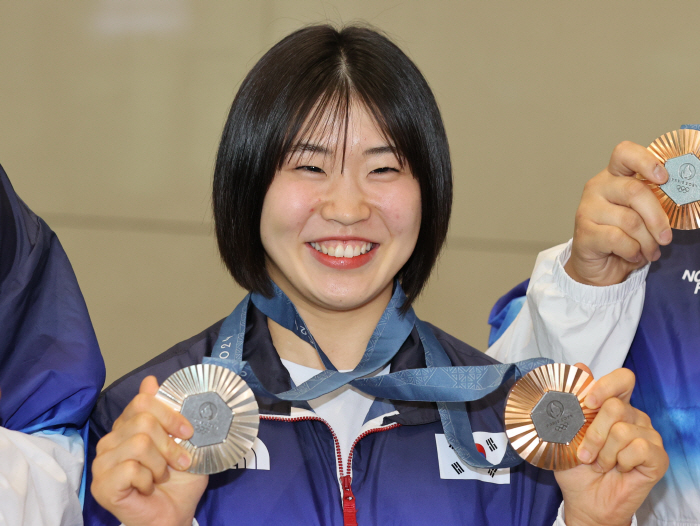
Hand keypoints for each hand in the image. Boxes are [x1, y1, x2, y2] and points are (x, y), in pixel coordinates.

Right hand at [91, 376, 207, 525]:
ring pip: (138, 443)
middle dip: (169, 443)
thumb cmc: (178, 481)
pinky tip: (147, 487)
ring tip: (160, 476)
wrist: (174, 515)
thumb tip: (150, 380)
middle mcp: (110, 440)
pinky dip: (147, 479)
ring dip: (159, 463)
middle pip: (142, 420)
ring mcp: (102, 463)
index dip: (170, 414)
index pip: (142, 401)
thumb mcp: (182, 442)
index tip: (188, 431)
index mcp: (127, 426)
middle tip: (178, 461)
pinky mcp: (101, 485)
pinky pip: (129, 468)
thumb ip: (169, 412)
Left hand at [555, 364, 667, 525]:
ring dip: (604, 453)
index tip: (586, 402)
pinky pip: (639, 448)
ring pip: (623, 430)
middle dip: (593, 433)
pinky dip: (621, 461)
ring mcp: (648, 435)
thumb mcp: (564, 432)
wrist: (585, 499)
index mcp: (614, 406)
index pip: (622, 379)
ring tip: (601, 464)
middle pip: (616, 407)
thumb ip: (571, 401)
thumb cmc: (576, 466)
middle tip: (585, 453)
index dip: (605, 385)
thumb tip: (579, 367)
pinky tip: (619, 469)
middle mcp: (634, 416)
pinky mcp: (657, 456)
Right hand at [565, 141, 671, 285]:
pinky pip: (618, 239)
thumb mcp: (641, 215)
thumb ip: (653, 201)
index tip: (663, 178)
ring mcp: (587, 210)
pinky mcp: (583, 233)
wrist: (598, 267)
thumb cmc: (623, 238)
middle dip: (657, 217)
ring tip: (650, 251)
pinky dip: (632, 251)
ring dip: (647, 241)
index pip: (624, 153)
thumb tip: (680, 197)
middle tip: (666, 237)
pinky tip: (632, 255)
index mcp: (614, 177)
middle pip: (634, 191)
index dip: (645, 161)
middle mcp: (597, 188)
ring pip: (630, 220)